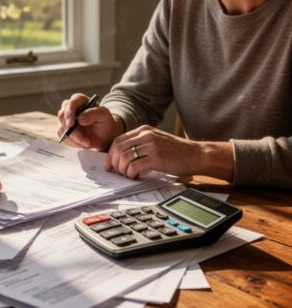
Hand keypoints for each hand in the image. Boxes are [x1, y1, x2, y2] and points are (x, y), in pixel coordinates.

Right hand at [57, 93, 123, 149]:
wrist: (105, 136)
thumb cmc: (105, 122)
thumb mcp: (104, 115)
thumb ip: (94, 114)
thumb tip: (80, 119)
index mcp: (80, 100)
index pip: (70, 103)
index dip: (69, 113)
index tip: (71, 124)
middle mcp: (71, 109)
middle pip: (61, 115)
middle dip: (71, 130)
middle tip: (82, 138)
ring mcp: (66, 120)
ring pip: (61, 128)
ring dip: (74, 138)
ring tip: (87, 142)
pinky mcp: (65, 131)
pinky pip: (64, 137)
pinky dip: (73, 143)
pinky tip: (83, 143)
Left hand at [105, 125, 233, 180]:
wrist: (197, 154)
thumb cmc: (177, 151)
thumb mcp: (156, 141)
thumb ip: (140, 144)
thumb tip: (121, 157)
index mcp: (144, 130)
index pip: (118, 140)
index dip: (110, 154)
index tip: (109, 164)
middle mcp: (146, 135)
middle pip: (118, 149)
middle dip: (113, 163)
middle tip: (116, 172)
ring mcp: (151, 146)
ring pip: (124, 158)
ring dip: (122, 170)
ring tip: (128, 175)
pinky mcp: (157, 158)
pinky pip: (134, 166)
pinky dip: (131, 174)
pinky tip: (136, 177)